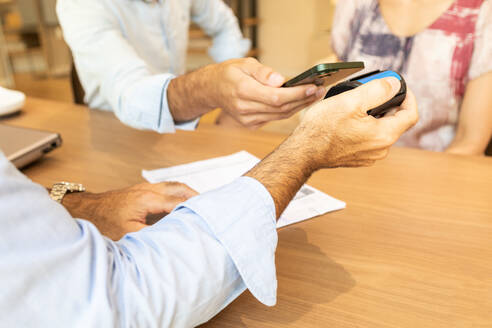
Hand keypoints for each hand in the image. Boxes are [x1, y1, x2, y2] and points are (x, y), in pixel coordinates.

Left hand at [62, 182, 197, 239]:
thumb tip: (171, 237)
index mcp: (148, 199)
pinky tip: (182, 203)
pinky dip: (179, 193)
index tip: (207, 213)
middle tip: (209, 206)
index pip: (179, 201)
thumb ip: (152, 234)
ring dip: (188, 193)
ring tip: (200, 204)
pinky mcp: (143, 190)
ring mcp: (146, 187)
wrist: (88, 210)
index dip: (194, 207)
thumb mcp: (128, 233)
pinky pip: (167, 188)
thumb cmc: (105, 221)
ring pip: (174, 185)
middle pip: (180, 187)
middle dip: (196, 196)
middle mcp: (150, 189)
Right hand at [168, 58, 325, 128]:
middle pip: (281, 108)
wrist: (212, 90)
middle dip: (303, 100)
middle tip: (320, 90)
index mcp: (243, 91)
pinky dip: (289, 110)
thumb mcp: (244, 64)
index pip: (276, 97)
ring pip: (280, 116)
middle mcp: (245, 109)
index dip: (297, 94)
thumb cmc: (229, 73)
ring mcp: (248, 120)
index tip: (313, 87)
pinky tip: (300, 102)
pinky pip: (274, 118)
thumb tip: (280, 80)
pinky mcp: (251, 124)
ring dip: (299, 106)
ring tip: (315, 95)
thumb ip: (262, 72)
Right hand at [292, 77, 418, 168]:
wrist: (303, 152)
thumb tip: (393, 84)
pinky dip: (365, 126)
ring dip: (375, 115)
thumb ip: (377, 90)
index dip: (408, 96)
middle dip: (388, 103)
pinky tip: (349, 120)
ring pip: (381, 130)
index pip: (410, 114)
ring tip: (357, 104)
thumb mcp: (351, 100)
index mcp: (384, 135)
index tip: (397, 86)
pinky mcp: (358, 158)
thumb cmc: (322, 128)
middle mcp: (381, 149)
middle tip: (372, 90)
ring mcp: (369, 156)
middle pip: (395, 121)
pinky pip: (369, 138)